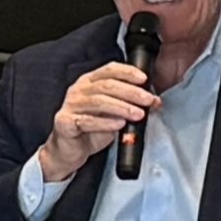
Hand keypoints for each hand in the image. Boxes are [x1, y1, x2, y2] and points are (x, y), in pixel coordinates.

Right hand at [40, 62, 157, 185]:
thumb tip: (154, 101)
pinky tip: (119, 124)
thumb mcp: (114, 114)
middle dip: (130, 92)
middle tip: (147, 100)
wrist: (69, 151)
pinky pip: (87, 121)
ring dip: (122, 107)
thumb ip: (130, 105)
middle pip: (106, 86)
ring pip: (98, 102)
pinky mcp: (65, 122)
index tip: (144, 80)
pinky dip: (106, 123)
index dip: (127, 72)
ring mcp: (70, 105)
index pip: (109, 70)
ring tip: (138, 114)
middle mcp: (78, 90)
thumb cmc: (91, 130)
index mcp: (89, 82)